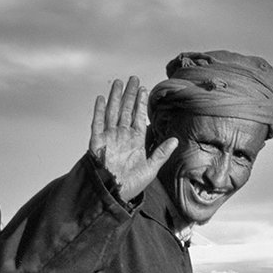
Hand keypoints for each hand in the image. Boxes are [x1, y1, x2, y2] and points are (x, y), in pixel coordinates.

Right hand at [89, 76, 175, 200]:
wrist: (114, 194)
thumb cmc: (132, 185)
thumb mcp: (151, 168)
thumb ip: (161, 152)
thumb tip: (175, 140)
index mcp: (135, 141)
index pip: (138, 117)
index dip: (141, 103)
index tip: (145, 89)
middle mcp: (122, 136)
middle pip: (126, 110)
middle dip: (130, 94)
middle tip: (134, 78)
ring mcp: (109, 138)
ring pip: (112, 112)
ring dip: (115, 97)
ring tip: (118, 83)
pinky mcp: (96, 142)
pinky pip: (97, 123)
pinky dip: (98, 111)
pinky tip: (101, 98)